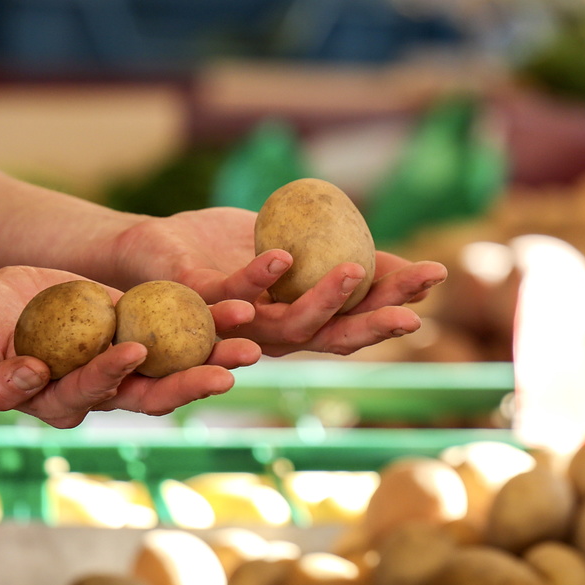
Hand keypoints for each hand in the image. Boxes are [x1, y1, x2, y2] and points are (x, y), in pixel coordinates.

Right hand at [0, 266, 260, 427]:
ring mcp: (123, 356)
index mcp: (64, 401)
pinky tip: (242, 304)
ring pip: (176, 360)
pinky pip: (176, 323)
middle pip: (153, 390)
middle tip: (229, 372)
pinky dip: (208, 316)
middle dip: (191, 382)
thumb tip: (27, 380)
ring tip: (252, 339)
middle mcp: (103, 386)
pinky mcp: (135, 324)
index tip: (132, 351)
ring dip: (214, 351)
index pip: (94, 392)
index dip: (111, 374)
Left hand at [117, 208, 447, 356]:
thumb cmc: (222, 250)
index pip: (355, 320)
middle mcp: (270, 334)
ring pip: (287, 326)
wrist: (149, 249)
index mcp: (296, 321)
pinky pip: (232, 294)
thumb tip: (400, 263)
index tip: (436, 279)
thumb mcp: (292, 248)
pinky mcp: (197, 303)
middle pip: (332, 337)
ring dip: (324, 301)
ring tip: (356, 271)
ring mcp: (236, 324)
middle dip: (374, 323)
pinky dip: (259, 278)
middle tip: (414, 310)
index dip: (395, 304)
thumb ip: (336, 259)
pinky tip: (283, 255)